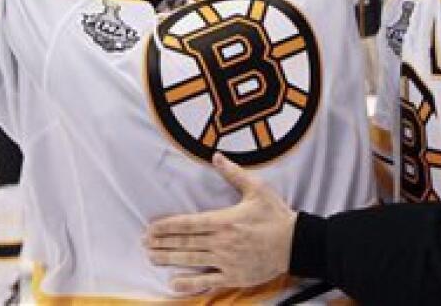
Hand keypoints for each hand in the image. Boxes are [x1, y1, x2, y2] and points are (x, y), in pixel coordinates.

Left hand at [145, 153, 296, 294]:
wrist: (295, 244)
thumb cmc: (276, 215)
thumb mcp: (257, 189)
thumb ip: (234, 173)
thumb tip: (216, 156)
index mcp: (225, 220)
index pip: (189, 224)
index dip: (168, 226)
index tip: (151, 228)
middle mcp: (222, 242)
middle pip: (186, 243)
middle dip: (163, 243)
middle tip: (144, 242)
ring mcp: (227, 261)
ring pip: (192, 261)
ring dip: (169, 259)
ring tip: (152, 257)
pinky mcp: (234, 277)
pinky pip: (208, 282)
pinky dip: (189, 284)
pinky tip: (173, 284)